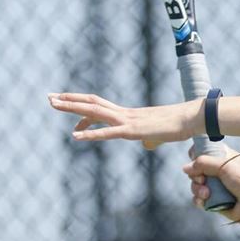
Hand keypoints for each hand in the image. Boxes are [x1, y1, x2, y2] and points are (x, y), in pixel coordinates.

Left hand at [48, 92, 199, 149]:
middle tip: (48, 97)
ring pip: (94, 112)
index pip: (99, 107)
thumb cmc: (178, 125)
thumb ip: (148, 137)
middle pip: (91, 103)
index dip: (80, 105)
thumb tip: (147, 143)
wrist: (191, 118)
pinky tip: (75, 137)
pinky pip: (108, 133)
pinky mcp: (133, 131)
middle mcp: (124, 114)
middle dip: (68, 100)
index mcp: (128, 114)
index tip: (64, 103)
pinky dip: (90, 134)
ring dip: (72, 108)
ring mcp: (127, 121)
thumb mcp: (157, 133)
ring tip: (53, 105)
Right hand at [182, 146, 239, 224]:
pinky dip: (199, 200)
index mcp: (223, 157)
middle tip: (202, 179)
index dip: (196, 154)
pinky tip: (205, 201)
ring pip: (195, 185)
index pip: (203, 151)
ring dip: (197, 189)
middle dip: (195, 175)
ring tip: (207, 193)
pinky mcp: (213, 200)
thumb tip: (186, 167)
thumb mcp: (225, 166)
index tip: (195, 158)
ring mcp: (215, 186)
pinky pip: (198, 199)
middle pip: (195, 169)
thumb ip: (204, 162)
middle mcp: (218, 171)